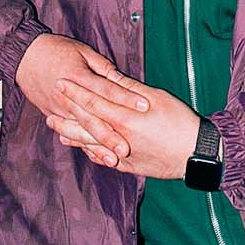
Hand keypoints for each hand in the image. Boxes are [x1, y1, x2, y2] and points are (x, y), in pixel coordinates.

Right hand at [16, 35, 149, 166]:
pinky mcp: (52, 115)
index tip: (144, 106)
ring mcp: (59, 108)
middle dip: (111, 135)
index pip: (107, 89)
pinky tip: (93, 156)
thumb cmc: (56, 50)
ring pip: (81, 131)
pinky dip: (81, 145)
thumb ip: (102, 67)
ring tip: (112, 159)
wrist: (24, 56)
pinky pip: (69, 133)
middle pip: (93, 118)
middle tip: (127, 148)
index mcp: (79, 76)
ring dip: (97, 146)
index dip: (126, 98)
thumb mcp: (82, 51)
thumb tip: (121, 79)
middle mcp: (69, 96)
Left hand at [48, 74, 200, 178]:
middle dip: (67, 113)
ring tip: (57, 129)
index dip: (76, 91)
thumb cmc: (179, 121)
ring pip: (90, 143)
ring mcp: (121, 154)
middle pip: (85, 124)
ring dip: (72, 135)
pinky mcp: (127, 166)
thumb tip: (111, 78)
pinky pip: (102, 158)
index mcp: (124, 117)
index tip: (61, 82)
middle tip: (50, 106)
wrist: (194, 153)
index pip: (93, 101)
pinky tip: (81, 147)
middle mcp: (118, 137)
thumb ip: (130, 89)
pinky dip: (89, 151)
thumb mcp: (156, 98)